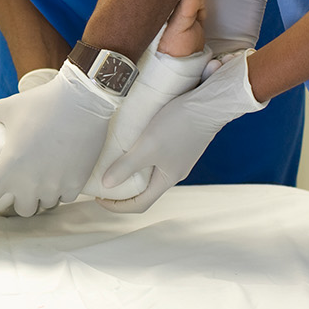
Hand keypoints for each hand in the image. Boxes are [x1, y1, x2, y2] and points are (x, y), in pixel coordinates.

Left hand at [0, 65, 117, 223]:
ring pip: (46, 204)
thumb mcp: (9, 107)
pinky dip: (63, 190)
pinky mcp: (76, 184)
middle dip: (22, 200)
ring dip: (43, 195)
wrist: (81, 102)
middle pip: (23, 210)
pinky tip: (63, 175)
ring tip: (45, 178)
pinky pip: (66, 198)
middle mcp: (29, 184)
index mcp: (7, 168)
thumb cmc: (41, 104)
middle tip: (24, 185)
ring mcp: (54, 186)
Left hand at [96, 50, 265, 213]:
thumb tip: (106, 184)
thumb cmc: (180, 124)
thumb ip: (127, 166)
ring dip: (130, 171)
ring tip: (112, 161)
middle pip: (144, 191)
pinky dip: (140, 156)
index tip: (99, 197)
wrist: (209, 103)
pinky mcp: (179, 142)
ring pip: (150, 172)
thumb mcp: (147, 146)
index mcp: (168, 179)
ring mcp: (178, 157)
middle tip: (102, 180)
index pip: (140, 205)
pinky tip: (131, 143)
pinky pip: (155, 157)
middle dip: (122, 190)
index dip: (117, 206)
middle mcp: (174, 172)